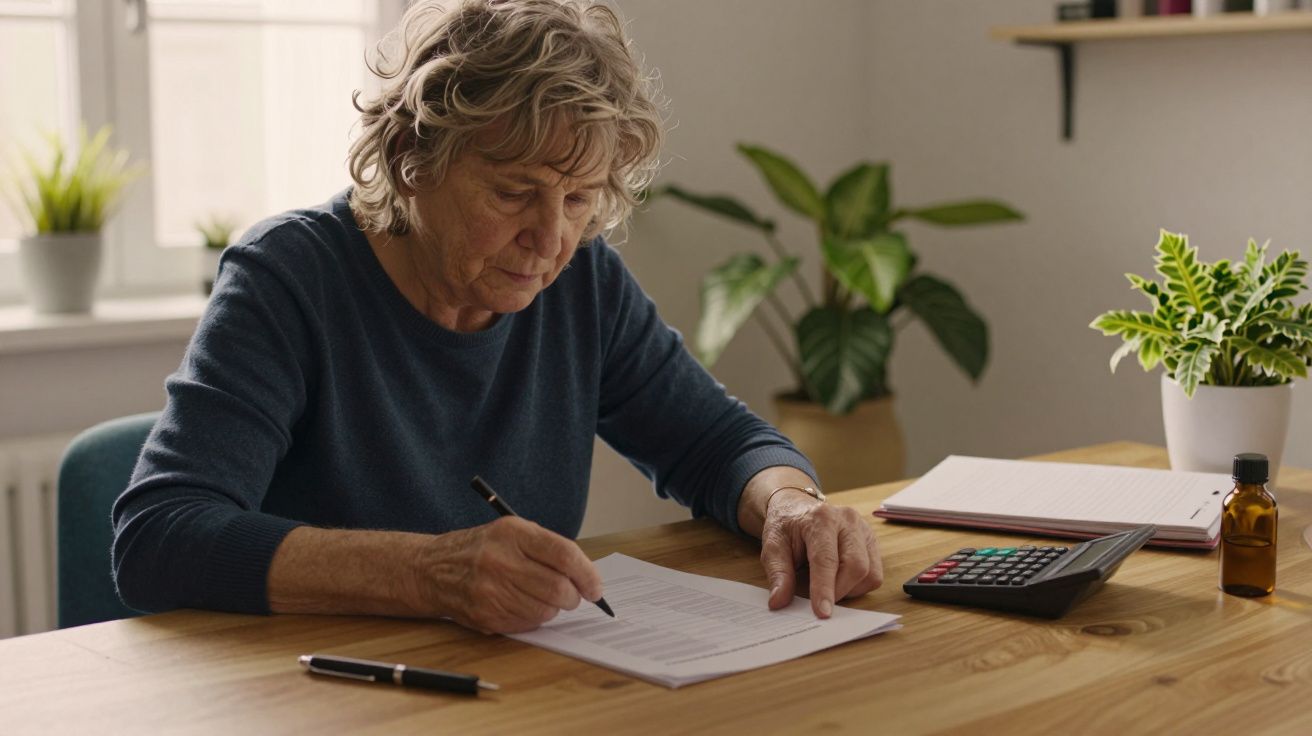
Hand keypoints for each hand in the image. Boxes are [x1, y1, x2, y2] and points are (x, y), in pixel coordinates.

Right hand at [413, 517, 604, 633]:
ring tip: (542, 597)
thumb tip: (586, 576)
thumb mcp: (512, 532)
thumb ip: (548, 549)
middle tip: (573, 596)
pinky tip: (523, 604)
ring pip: (546, 610)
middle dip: (574, 596)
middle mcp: (500, 560)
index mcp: (512, 533)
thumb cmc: (482, 549)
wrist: (433, 569)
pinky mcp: (486, 615)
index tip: (595, 587)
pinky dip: (534, 618)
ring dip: (554, 608)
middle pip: (558, 588)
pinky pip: (528, 624)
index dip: (587, 574)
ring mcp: (491, 591)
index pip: (564, 555)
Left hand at [759, 491, 883, 617]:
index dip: (824, 589)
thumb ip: (778, 574)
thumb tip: (779, 602)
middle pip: (856, 566)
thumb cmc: (787, 528)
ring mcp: (864, 530)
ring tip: (828, 584)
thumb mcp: (773, 547)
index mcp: (821, 519)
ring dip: (849, 590)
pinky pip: (875, 574)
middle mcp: (848, 520)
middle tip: (819, 601)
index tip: (822, 613)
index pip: (826, 559)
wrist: (798, 507)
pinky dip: (858, 586)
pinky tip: (840, 579)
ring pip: (870, 573)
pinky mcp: (872, 541)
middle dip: (838, 592)